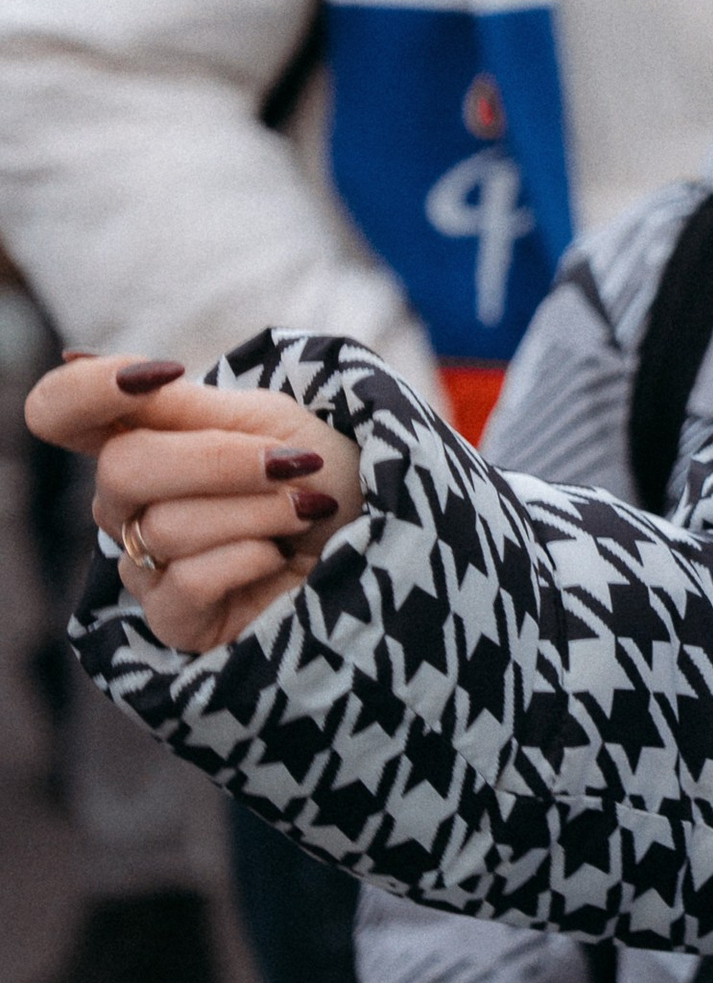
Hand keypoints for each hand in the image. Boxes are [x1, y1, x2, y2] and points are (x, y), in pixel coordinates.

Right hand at [24, 355, 362, 652]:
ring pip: (167, 527)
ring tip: (306, 510)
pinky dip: (251, 559)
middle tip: (295, 462)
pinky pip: (186, 584)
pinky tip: (281, 557)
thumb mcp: (262, 417)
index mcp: (138, 440)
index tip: (161, 376)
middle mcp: (128, 505)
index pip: (57, 411)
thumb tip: (79, 360)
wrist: (385, 533)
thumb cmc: (325, 469)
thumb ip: (176, 404)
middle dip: (223, 460)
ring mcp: (147, 565)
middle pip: (121, 469)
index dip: (85, 391)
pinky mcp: (178, 622)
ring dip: (260, 511)